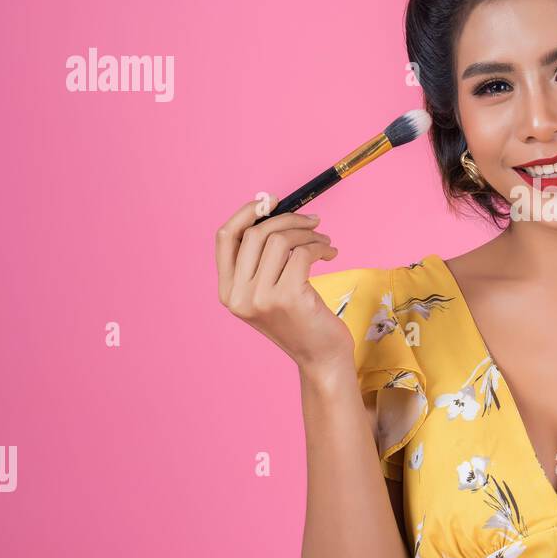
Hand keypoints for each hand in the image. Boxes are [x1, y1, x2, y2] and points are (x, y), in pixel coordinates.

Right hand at [215, 194, 354, 376]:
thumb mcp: (270, 290)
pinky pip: (302, 253)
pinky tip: (331, 254)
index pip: (225, 238)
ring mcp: (260, 298)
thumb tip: (271, 208)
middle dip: (287, 219)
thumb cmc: (300, 319)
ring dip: (308, 233)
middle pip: (254, 234)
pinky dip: (320, 247)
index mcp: (227, 291)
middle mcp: (237, 296)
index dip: (246, 213)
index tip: (271, 200)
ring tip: (324, 242)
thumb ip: (263, 259)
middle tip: (313, 220)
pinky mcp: (287, 298)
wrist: (321, 357)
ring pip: (279, 240)